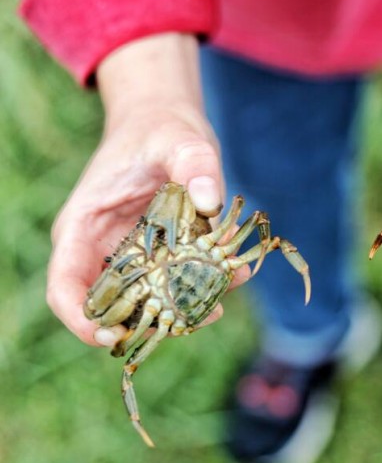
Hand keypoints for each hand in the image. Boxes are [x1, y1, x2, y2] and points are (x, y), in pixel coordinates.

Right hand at [47, 33, 226, 347]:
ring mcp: (134, 255)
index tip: (112, 337)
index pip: (65, 286)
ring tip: (223, 297)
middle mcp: (103, 249)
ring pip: (150, 300)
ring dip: (185, 306)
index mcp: (84, 226)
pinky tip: (235, 274)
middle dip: (150, 321)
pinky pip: (178, 282)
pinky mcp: (163, 255)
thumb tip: (211, 202)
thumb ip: (196, 165)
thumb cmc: (160, 130)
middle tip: (196, 319)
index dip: (81, 320)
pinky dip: (204, 285)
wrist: (169, 125)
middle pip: (112, 306)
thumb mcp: (179, 139)